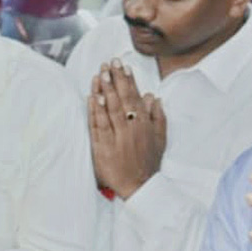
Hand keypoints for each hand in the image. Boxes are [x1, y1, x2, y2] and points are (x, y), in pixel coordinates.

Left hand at [88, 61, 165, 198]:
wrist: (140, 187)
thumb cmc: (148, 162)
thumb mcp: (160, 139)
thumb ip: (158, 117)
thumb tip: (153, 97)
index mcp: (144, 125)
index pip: (135, 97)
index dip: (128, 81)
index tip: (123, 66)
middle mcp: (130, 129)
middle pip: (121, 100)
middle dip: (114, 80)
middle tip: (108, 63)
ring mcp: (116, 138)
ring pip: (109, 110)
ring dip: (104, 91)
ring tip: (99, 75)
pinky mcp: (103, 147)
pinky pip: (98, 126)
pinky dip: (95, 111)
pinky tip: (91, 98)